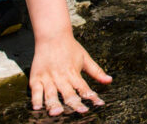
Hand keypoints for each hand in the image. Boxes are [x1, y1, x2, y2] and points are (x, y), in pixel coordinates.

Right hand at [25, 0, 111, 115]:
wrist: (52, 34)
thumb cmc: (70, 47)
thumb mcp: (85, 58)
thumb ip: (96, 71)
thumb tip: (110, 80)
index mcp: (74, 73)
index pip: (84, 88)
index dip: (91, 96)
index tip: (98, 104)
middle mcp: (61, 77)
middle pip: (69, 93)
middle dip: (75, 104)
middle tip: (81, 111)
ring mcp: (48, 78)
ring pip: (51, 94)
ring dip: (54, 103)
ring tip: (56, 112)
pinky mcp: (36, 77)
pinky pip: (35, 90)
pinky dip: (36, 99)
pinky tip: (37, 107)